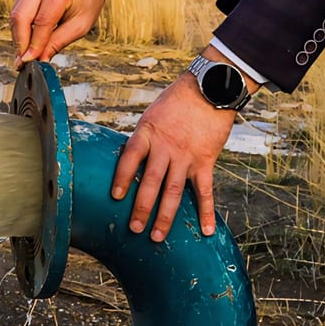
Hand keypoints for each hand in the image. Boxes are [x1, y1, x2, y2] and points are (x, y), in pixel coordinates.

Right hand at [9, 0, 112, 65]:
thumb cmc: (87, 0)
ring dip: (18, 36)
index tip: (28, 62)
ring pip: (15, 14)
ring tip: (25, 51)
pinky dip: (19, 26)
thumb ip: (59, 42)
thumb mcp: (81, 25)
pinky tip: (28, 35)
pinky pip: (16, 9)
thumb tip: (40, 59)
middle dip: (20, 42)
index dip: (33, 45)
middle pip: (21, 16)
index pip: (41, 22)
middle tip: (21, 61)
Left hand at [111, 72, 233, 239]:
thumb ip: (143, 139)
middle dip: (142, 207)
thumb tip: (130, 162)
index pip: (131, 157)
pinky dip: (206, 212)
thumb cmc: (176, 101)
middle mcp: (166, 146)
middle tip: (134, 228)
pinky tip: (205, 230)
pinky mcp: (205, 161)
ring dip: (165, 216)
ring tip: (156, 236)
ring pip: (174, 191)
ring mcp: (186, 156)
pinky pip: (205, 191)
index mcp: (148, 132)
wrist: (209, 88)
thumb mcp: (151, 115)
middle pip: (152, 181)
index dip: (123, 177)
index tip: (115, 196)